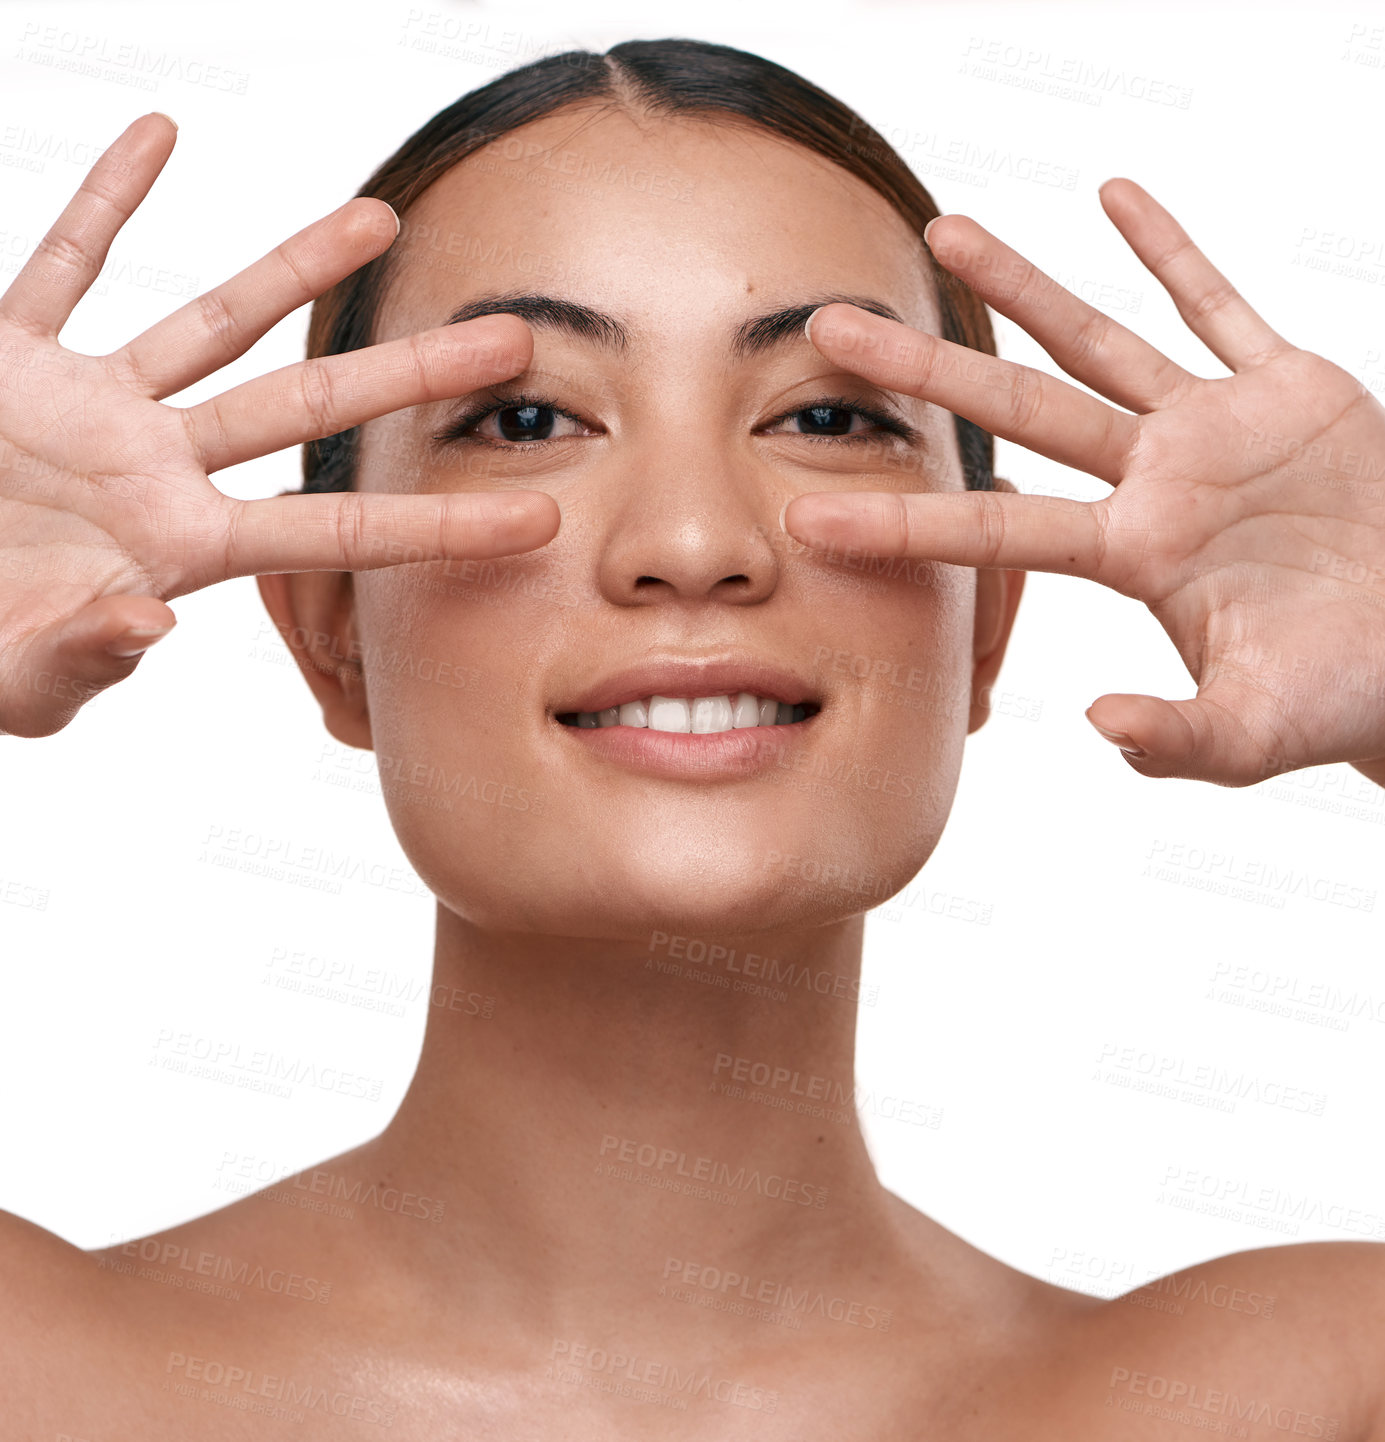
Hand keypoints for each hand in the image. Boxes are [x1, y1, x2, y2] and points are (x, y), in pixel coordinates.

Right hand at [0, 112, 556, 738]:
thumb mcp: (21, 677)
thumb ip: (88, 658)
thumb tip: (148, 627)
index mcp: (181, 549)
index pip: (341, 531)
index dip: (441, 524)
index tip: (541, 516)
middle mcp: (159, 469)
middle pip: (309, 407)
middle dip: (413, 373)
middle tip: (515, 343)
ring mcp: (91, 408)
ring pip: (213, 322)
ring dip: (292, 267)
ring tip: (381, 217)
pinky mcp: (10, 362)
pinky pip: (62, 265)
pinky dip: (103, 201)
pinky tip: (158, 138)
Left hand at [785, 181, 1384, 787]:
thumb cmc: (1336, 696)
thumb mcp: (1253, 732)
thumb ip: (1176, 739)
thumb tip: (1100, 728)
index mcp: (1136, 555)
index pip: (995, 528)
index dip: (901, 518)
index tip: (806, 511)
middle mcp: (1153, 482)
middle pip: (1018, 410)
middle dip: (924, 370)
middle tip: (830, 326)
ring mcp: (1212, 430)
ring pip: (1097, 342)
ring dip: (1024, 287)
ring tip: (945, 233)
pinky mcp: (1285, 390)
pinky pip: (1220, 304)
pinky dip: (1173, 250)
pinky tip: (1115, 198)